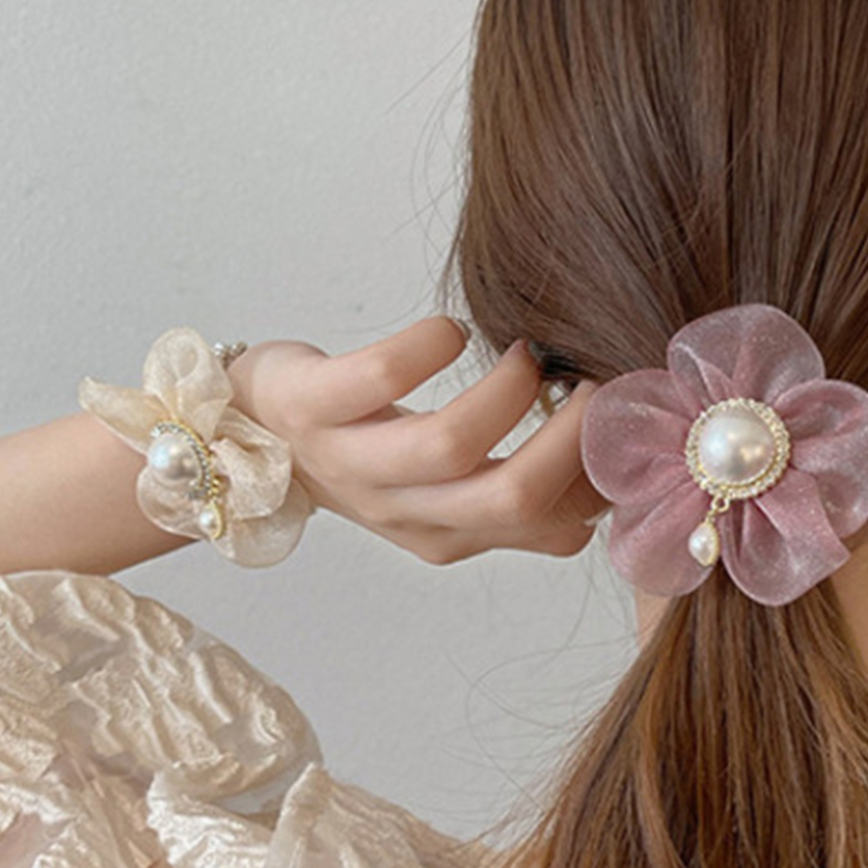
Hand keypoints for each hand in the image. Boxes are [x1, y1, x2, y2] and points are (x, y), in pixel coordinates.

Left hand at [224, 316, 610, 565]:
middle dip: (572, 436)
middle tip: (598, 381)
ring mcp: (354, 462)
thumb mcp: (443, 491)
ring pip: (449, 444)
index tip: (628, 422)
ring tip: (528, 353)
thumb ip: (522, 491)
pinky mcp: (311, 406)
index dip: (601, 476)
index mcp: (451, 537)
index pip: (551, 528)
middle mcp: (406, 513)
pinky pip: (379, 380)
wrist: (239, 442)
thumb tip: (611, 469)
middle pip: (511, 496)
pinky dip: (428, 347)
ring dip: (506, 391)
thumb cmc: (362, 451)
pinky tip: (450, 331)